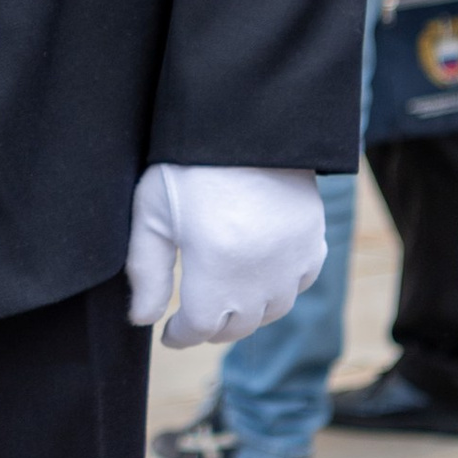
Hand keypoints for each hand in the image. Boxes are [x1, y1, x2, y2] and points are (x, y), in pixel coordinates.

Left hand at [126, 165, 326, 348]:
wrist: (249, 121)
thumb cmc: (190, 163)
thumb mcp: (152, 212)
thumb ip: (146, 271)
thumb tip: (143, 319)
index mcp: (215, 267)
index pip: (200, 328)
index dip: (180, 335)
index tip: (169, 332)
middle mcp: (259, 273)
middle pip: (237, 326)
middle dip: (212, 327)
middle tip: (195, 316)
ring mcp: (292, 260)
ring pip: (271, 311)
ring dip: (246, 312)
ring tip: (226, 298)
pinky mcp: (313, 241)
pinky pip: (299, 283)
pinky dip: (280, 288)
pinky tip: (261, 275)